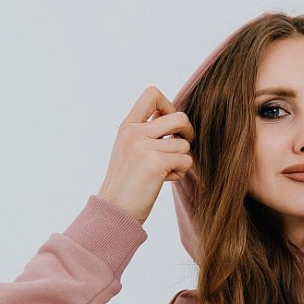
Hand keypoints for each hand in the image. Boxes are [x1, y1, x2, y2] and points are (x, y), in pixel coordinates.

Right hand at [96, 86, 194, 224]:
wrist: (115, 209)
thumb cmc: (127, 182)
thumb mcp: (130, 148)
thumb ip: (147, 131)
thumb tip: (175, 117)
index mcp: (127, 126)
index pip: (152, 94)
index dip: (169, 105)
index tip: (171, 125)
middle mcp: (134, 132)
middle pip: (180, 117)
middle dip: (188, 131)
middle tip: (183, 143)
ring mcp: (143, 147)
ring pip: (184, 145)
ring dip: (181, 159)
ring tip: (165, 171)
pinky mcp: (155, 163)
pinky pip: (186, 161)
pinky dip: (180, 172)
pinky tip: (165, 179)